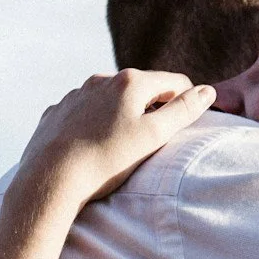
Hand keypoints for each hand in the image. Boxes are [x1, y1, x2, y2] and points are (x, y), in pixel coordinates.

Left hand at [16, 71, 215, 205]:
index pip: (174, 82)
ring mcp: (76, 94)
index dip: (186, 101)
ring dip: (122, 114)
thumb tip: (207, 91)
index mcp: (130, 82)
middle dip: (152, 108)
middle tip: (153, 140)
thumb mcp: (154, 136)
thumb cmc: (107, 159)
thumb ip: (183, 111)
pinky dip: (94, 123)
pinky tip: (92, 146)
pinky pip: (84, 112)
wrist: (50, 179)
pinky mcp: (57, 112)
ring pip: (110, 99)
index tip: (185, 125)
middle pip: (141, 88)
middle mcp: (101, 80)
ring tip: (121, 146)